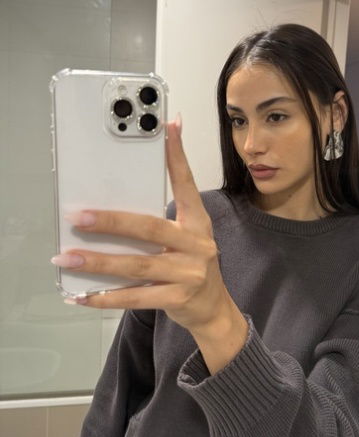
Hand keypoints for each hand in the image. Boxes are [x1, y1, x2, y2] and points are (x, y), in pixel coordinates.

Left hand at [53, 118, 237, 337]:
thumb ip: (158, 222)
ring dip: (97, 262)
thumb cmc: (192, 266)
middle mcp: (196, 244)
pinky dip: (105, 298)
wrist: (214, 309)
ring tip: (67, 258)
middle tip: (76, 218)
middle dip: (110, 222)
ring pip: (136, 265)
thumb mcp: (186, 237)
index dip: (176, 155)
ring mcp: (188, 273)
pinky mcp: (177, 299)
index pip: (185, 183)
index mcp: (197, 222)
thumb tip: (111, 208)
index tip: (167, 127)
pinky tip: (81, 295)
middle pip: (149, 228)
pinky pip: (135, 297)